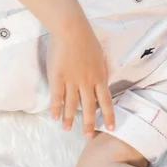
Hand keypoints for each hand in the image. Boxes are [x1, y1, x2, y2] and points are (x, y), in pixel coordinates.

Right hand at [47, 20, 113, 136]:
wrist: (72, 31)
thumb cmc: (88, 41)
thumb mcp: (101, 58)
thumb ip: (102, 73)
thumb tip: (103, 85)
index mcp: (99, 77)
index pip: (106, 101)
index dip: (109, 115)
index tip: (111, 127)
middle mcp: (87, 82)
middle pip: (89, 107)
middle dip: (89, 123)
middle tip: (88, 136)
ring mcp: (71, 80)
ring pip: (71, 104)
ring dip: (69, 118)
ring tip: (67, 129)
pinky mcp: (58, 77)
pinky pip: (57, 96)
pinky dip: (56, 108)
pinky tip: (55, 116)